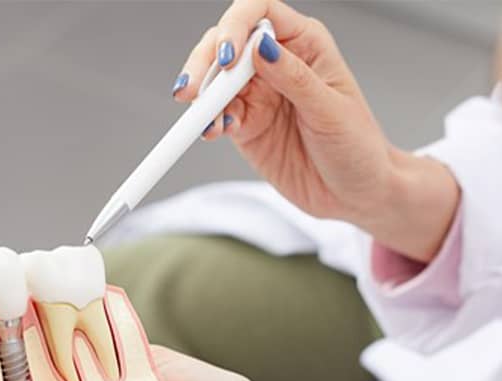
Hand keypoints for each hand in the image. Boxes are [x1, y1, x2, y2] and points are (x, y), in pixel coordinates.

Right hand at [175, 0, 458, 261]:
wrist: (353, 193)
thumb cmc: (357, 147)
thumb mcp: (330, 110)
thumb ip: (294, 77)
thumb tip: (260, 47)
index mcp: (305, 44)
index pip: (261, 13)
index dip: (236, 26)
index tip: (226, 57)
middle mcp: (277, 63)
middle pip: (228, 44)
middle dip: (205, 63)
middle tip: (192, 90)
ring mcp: (258, 96)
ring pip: (216, 82)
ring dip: (202, 97)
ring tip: (200, 116)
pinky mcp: (246, 127)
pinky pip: (218, 117)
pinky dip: (209, 123)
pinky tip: (211, 130)